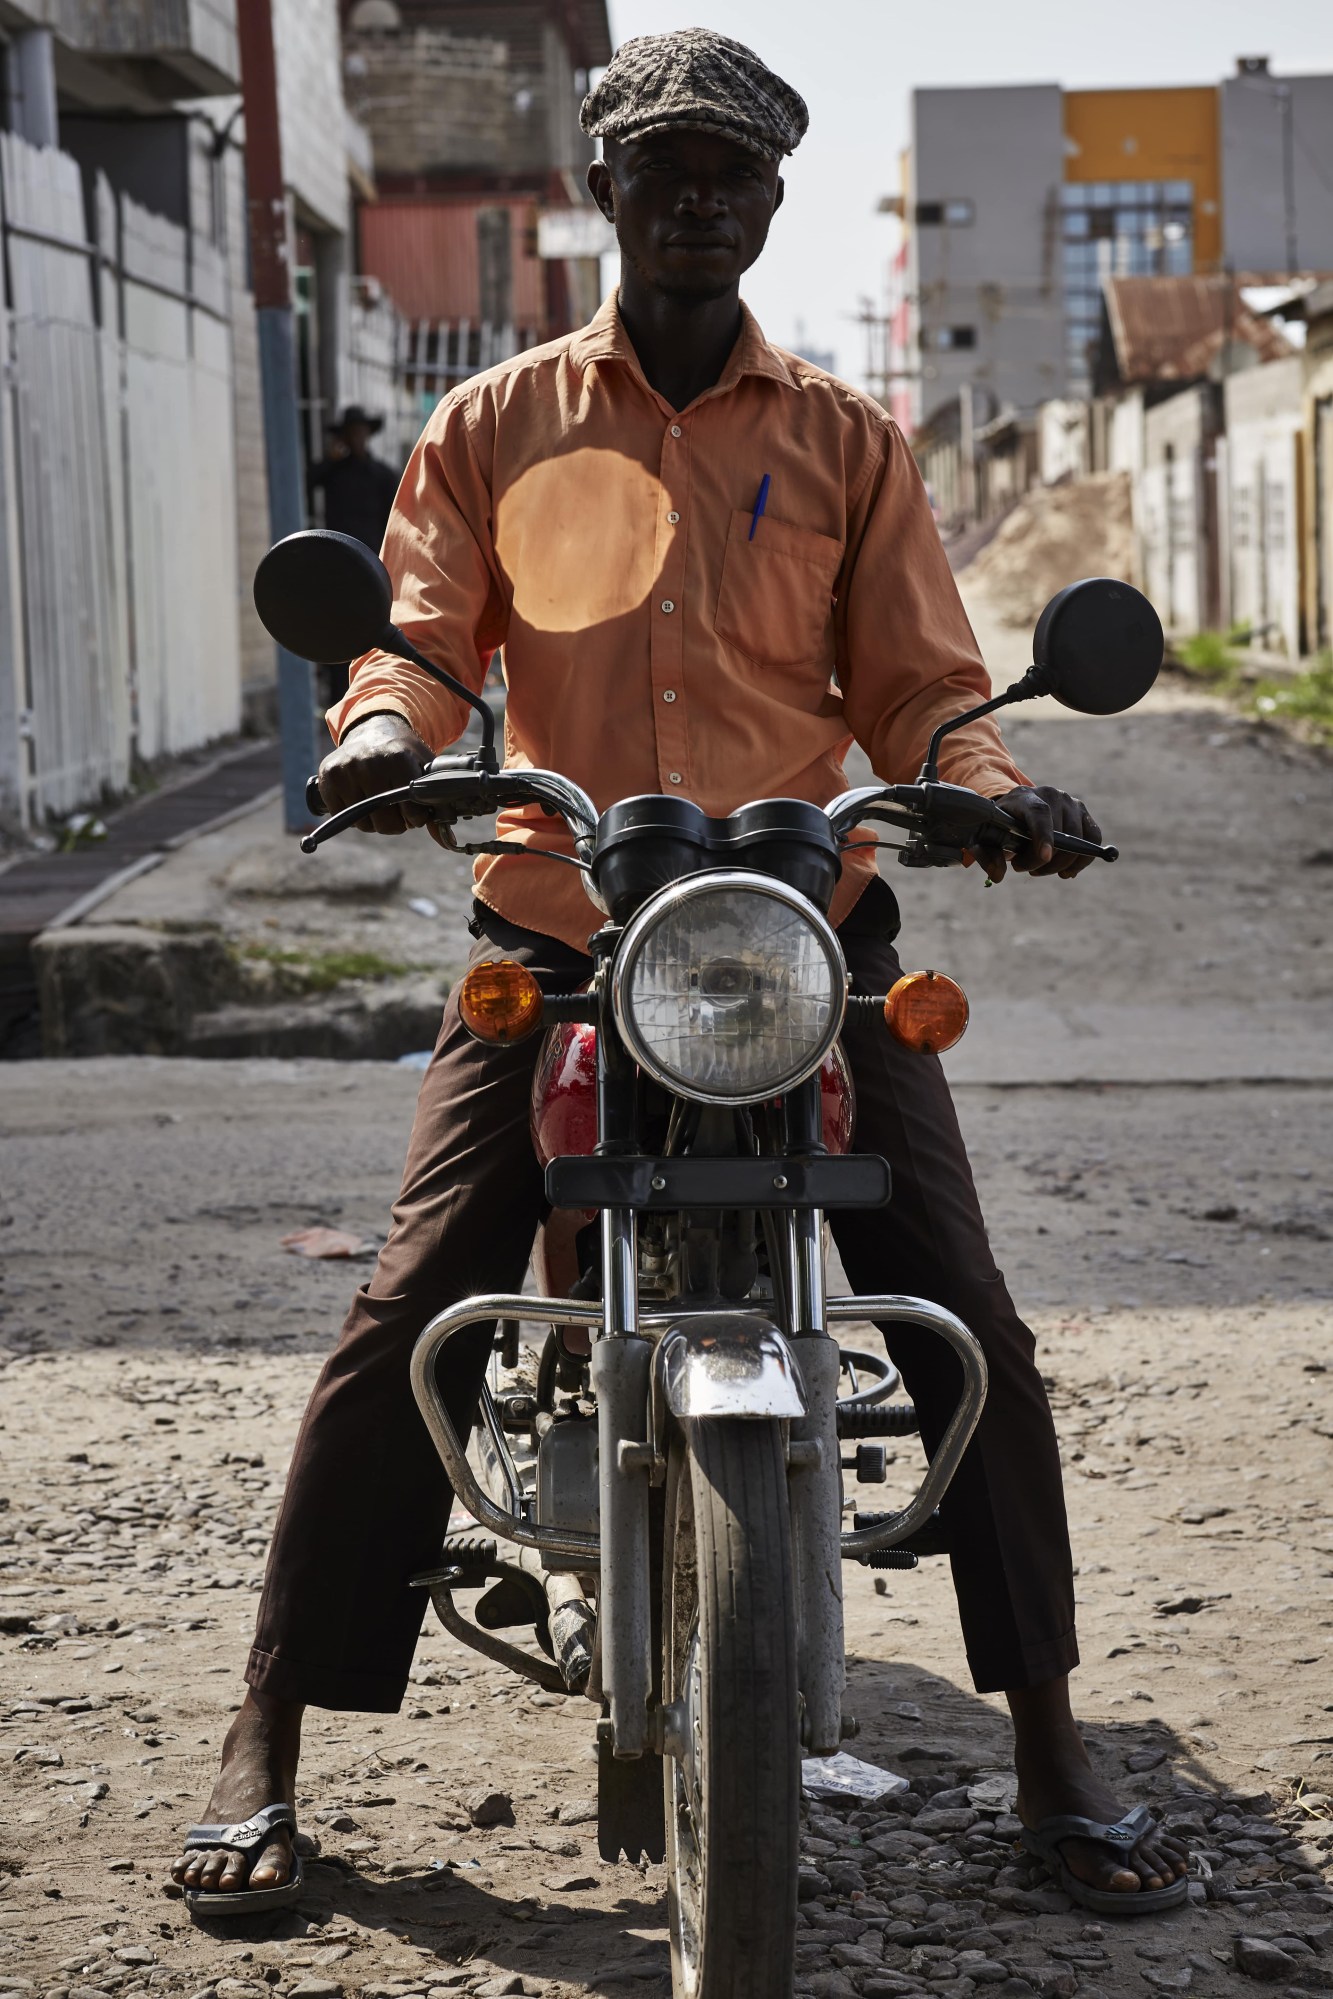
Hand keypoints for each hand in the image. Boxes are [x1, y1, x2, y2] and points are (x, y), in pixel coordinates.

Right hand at [317, 712, 432, 834]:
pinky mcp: (328, 776)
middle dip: (396, 823)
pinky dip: (353, 816)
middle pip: (385, 822)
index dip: (415, 818)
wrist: (373, 729)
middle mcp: (369, 763)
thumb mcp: (424, 769)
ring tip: (379, 804)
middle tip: (397, 811)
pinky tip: (361, 800)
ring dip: (374, 821)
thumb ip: (435, 803)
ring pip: (363, 823)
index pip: (411, 811)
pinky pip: (342, 816)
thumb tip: (447, 840)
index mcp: (398, 759)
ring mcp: (346, 769)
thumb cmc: (403, 753)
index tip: (415, 811)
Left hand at [978, 785, 1102, 881]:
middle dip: (1044, 862)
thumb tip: (998, 876)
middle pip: (1060, 833)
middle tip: (1027, 869)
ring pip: (1078, 841)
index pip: (1039, 813)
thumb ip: (988, 856)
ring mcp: (1071, 802)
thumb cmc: (1001, 826)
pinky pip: (1093, 839)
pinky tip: (1066, 871)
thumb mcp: (987, 839)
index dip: (1043, 836)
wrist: (1016, 810)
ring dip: (1061, 865)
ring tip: (1041, 869)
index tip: (1044, 857)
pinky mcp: (1083, 813)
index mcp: (1025, 797)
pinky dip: (1083, 860)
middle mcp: (1052, 795)